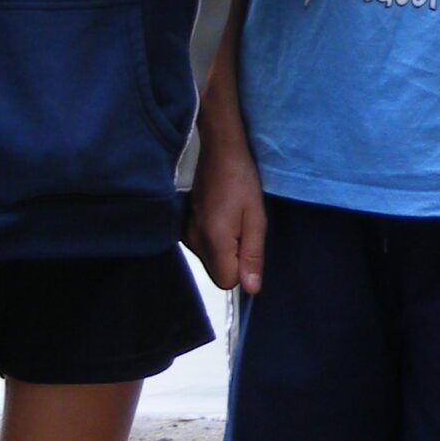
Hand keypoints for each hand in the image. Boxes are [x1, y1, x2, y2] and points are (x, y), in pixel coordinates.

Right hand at [185, 139, 266, 293]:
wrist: (218, 152)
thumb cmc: (241, 180)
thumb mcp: (256, 217)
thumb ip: (253, 254)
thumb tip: (252, 289)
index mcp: (213, 240)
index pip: (227, 281)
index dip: (242, 268)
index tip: (248, 242)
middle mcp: (193, 241)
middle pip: (217, 273)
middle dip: (233, 259)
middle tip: (242, 227)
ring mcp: (185, 234)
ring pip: (210, 261)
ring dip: (224, 248)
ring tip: (231, 218)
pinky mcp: (183, 227)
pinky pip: (202, 248)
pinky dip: (213, 240)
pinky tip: (220, 216)